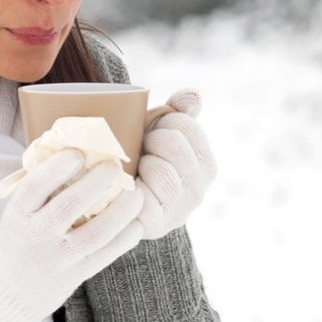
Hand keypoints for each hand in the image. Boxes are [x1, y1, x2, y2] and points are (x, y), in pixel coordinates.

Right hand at [0, 148, 143, 321]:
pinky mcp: (74, 276)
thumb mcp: (15, 216)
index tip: (79, 152)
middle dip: (98, 182)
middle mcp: (35, 236)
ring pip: (96, 232)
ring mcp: (56, 258)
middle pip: (70, 204)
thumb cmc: (14, 243)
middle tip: (115, 167)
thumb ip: (41, 194)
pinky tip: (136, 223)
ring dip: (122, 210)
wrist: (2, 296)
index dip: (59, 166)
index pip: (36, 185)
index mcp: (16, 215)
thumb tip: (80, 157)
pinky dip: (126, 237)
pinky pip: (106, 255)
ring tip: (136, 194)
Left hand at [135, 90, 216, 239]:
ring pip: (161, 170)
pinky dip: (129, 186)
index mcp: (205, 163)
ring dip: (138, 163)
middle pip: (173, 143)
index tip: (151, 130)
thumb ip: (179, 110)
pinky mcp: (156, 226)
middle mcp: (199, 190)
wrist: (115, 201)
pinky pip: (143, 198)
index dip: (161, 121)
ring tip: (132, 167)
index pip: (184, 123)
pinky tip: (123, 184)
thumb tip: (192, 95)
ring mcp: (179, 210)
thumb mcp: (159, 130)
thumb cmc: (139, 158)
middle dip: (149, 139)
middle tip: (138, 147)